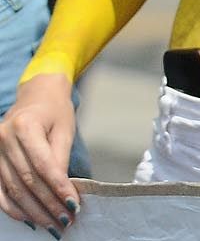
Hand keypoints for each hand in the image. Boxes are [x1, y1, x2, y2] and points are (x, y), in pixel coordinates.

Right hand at [0, 75, 78, 232]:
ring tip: (52, 224)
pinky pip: (0, 190)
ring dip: (33, 210)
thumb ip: (61, 159)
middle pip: (27, 180)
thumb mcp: (64, 130)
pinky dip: (14, 207)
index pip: (42, 164)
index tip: (73, 204)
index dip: (58, 187)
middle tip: (65, 220)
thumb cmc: (54, 111)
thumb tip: (63, 191)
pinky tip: (30, 219)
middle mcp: (3, 138)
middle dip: (48, 204)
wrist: (36, 96)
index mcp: (24, 125)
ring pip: (13, 189)